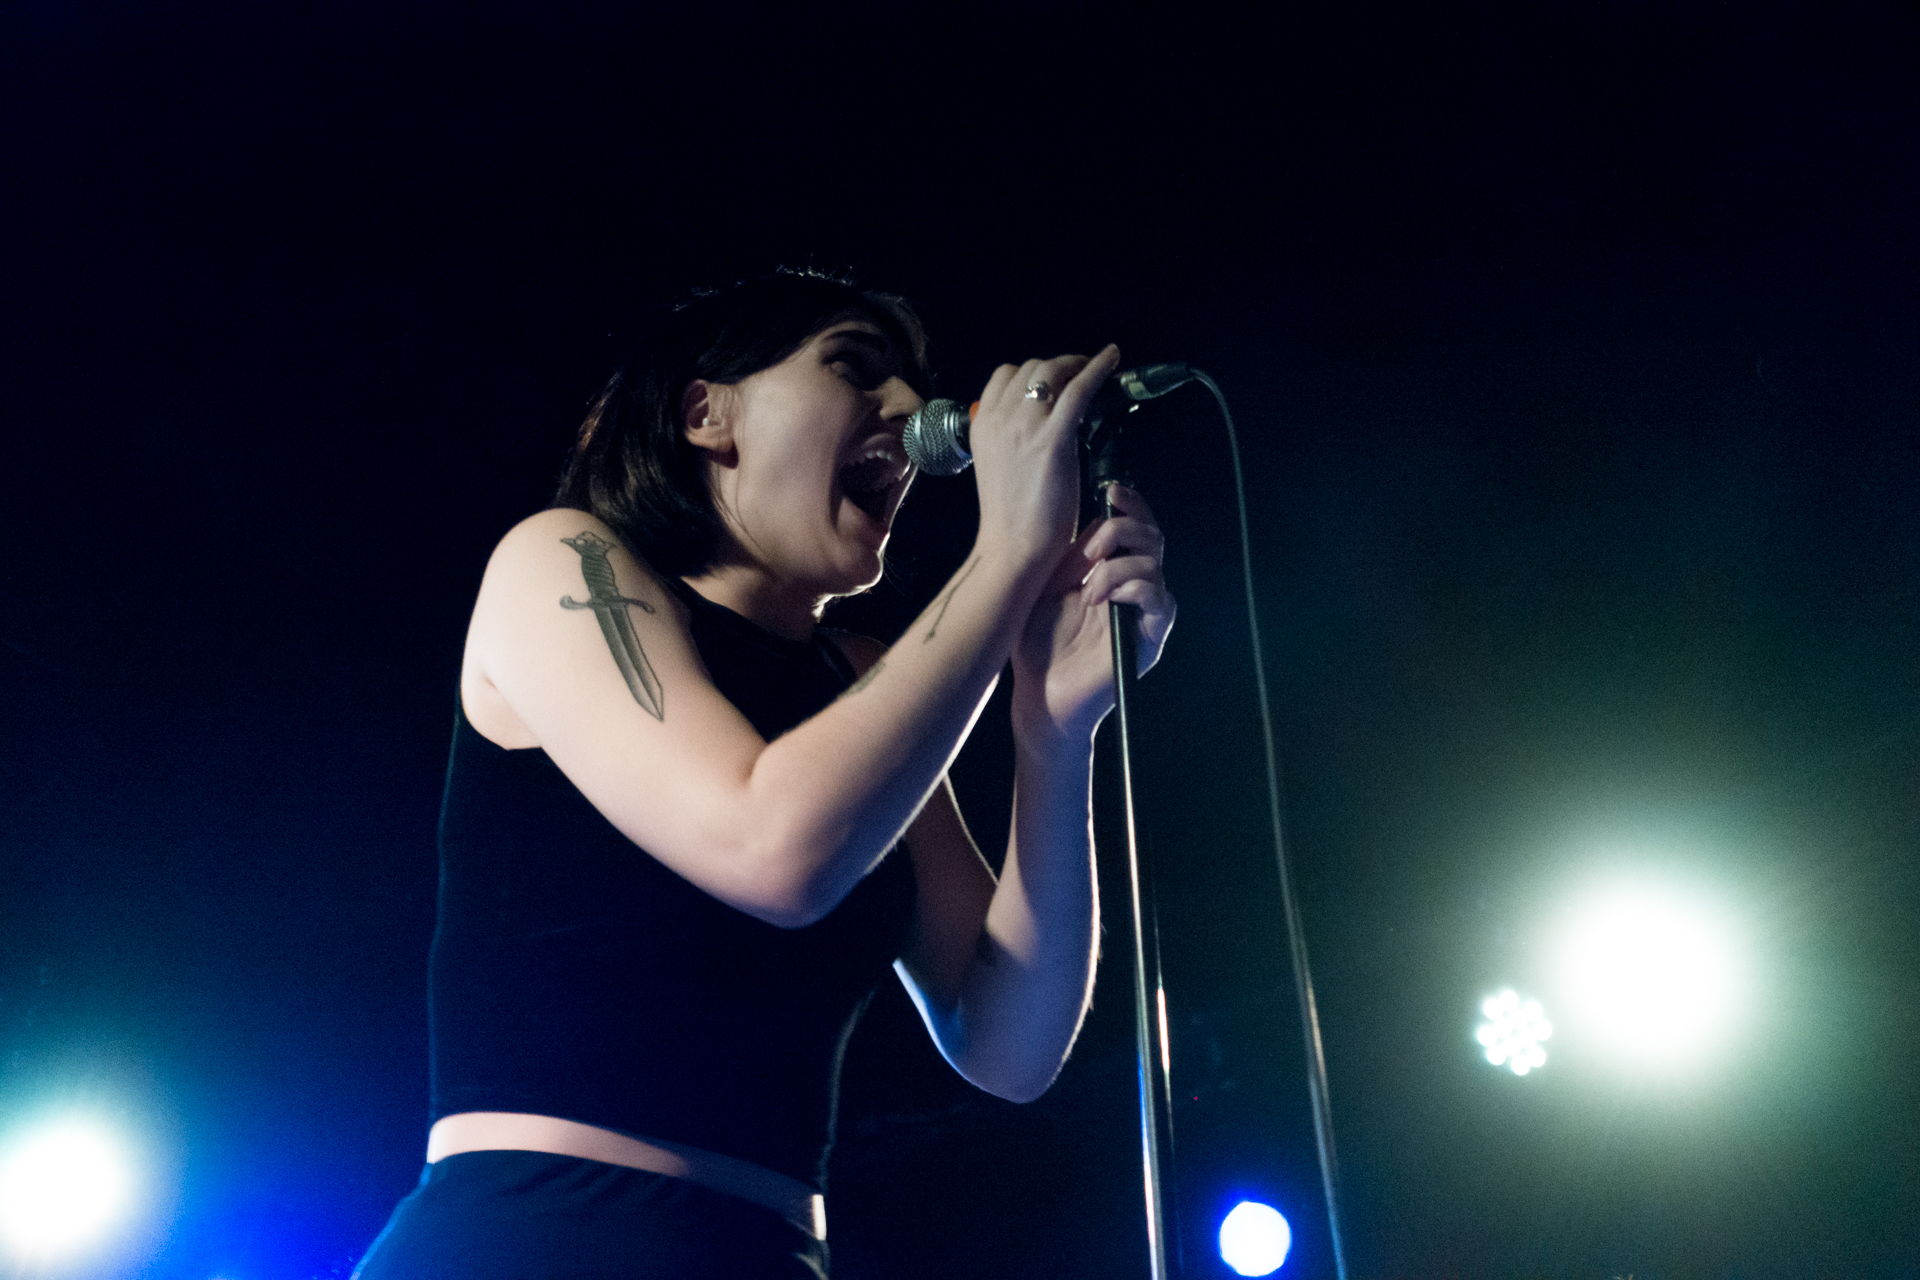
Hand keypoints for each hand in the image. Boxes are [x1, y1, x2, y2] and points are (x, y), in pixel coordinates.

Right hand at [967, 346, 1123, 575]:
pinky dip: (1097, 368)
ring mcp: (1024, 425)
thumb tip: (1035, 424)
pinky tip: (1112, 358)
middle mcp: (998, 418)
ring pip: (1052, 372)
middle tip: (1080, 371)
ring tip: (1096, 366)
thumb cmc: (1012, 516)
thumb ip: (1010, 439)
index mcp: (982, 425)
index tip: (1054, 378)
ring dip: (1076, 364)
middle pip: (1031, 369)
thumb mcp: (998, 466)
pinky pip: (1078, 389)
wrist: (1013, 547)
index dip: (1033, 373)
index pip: (1005, 376)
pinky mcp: (1052, 438)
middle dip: (1058, 366)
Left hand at [1011, 483, 1175, 742]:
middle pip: (1153, 537)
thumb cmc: (1038, 644)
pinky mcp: (1149, 639)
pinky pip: (1161, 601)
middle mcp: (1135, 588)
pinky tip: (1102, 601)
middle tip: (1089, 551)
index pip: (1137, 527)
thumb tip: (1093, 521)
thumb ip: (1071, 555)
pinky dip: (1132, 590)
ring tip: (1087, 590)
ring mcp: (1144, 613)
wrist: (1039, 692)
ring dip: (1117, 568)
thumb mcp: (1047, 587)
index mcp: (1113, 571)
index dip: (1132, 504)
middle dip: (1122, 530)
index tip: (1110, 491)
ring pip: (1155, 565)